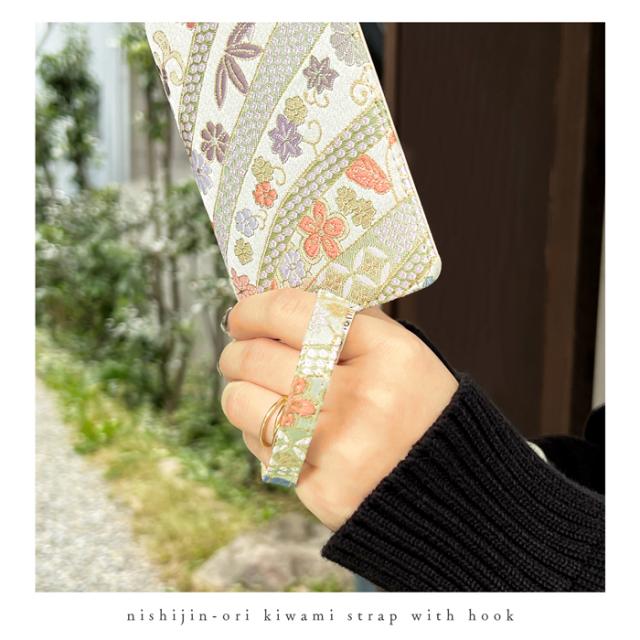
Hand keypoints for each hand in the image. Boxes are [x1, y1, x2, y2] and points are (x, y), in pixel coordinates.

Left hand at [219, 288, 458, 531]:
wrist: (446, 484)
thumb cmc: (414, 406)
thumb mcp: (400, 350)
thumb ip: (346, 321)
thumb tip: (279, 300)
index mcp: (385, 352)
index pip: (294, 312)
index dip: (253, 309)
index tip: (242, 315)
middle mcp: (362, 397)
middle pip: (259, 358)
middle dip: (235, 352)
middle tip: (238, 353)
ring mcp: (339, 447)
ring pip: (244, 403)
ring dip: (237, 391)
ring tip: (251, 389)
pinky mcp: (321, 488)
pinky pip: (260, 449)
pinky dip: (259, 434)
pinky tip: (280, 430)